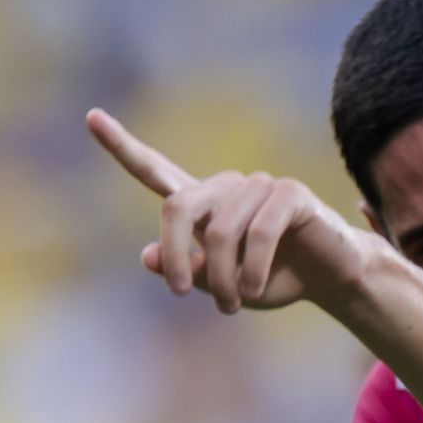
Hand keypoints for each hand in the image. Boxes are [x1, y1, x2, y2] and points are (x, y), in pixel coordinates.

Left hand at [86, 107, 376, 314]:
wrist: (331, 280)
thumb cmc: (276, 280)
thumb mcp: (224, 286)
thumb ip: (189, 272)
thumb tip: (149, 255)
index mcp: (205, 204)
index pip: (156, 170)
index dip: (122, 146)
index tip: (91, 118)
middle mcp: (227, 187)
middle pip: (177, 205)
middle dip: (176, 255)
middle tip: (181, 294)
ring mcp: (259, 185)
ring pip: (220, 230)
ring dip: (224, 277)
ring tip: (234, 304)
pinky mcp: (290, 193)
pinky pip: (260, 232)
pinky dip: (253, 268)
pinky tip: (255, 290)